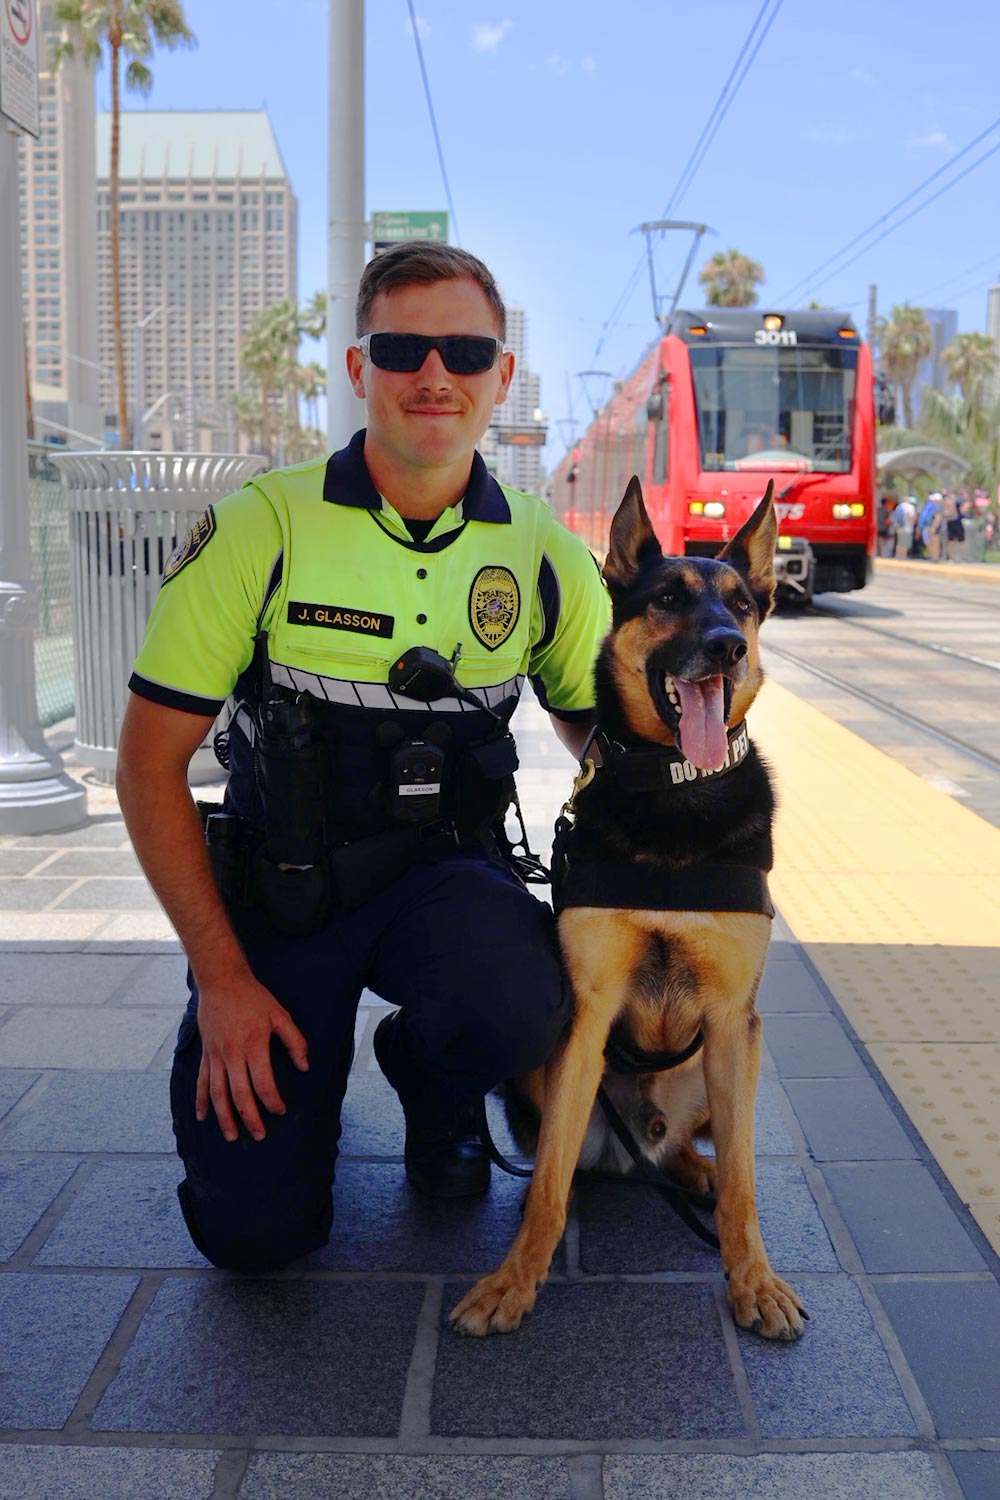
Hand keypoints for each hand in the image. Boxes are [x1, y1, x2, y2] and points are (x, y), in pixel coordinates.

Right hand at [194, 975, 308, 1142]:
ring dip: (224, 1117)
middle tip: (259, 1135)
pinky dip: (200, 1100)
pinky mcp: (206, 1053)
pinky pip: (202, 1081)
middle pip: (239, 1094)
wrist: (221, 982)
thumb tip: (304, 1066)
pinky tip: (202, 1117)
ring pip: (217, 1093)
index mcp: (253, 1045)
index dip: (272, 1101)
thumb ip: (295, 1042)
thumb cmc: (254, 998)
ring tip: (232, 1136)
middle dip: (249, 1118)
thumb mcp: (280, 1015)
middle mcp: (232, 1054)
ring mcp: (216, 1055)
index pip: (263, 1082)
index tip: (280, 1110)